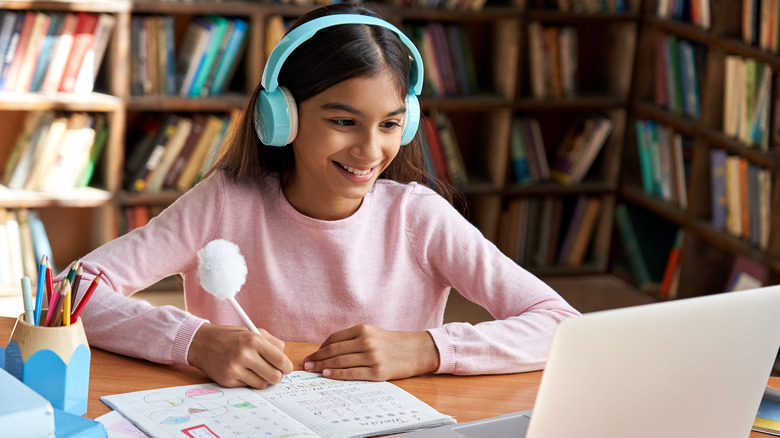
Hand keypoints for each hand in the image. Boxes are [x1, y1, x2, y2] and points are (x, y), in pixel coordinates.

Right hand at [188, 323, 293, 388]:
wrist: (201, 342)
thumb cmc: (230, 337)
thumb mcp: (252, 331)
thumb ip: (272, 343)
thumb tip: (285, 361)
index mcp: (254, 340)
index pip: (281, 360)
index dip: (287, 367)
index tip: (286, 368)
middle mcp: (245, 355)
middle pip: (275, 376)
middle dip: (277, 376)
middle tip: (273, 372)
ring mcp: (235, 369)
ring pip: (263, 384)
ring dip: (263, 379)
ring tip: (255, 370)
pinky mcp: (228, 381)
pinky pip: (248, 386)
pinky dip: (249, 381)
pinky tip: (242, 371)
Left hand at [302, 324, 439, 380]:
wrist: (416, 351)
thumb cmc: (393, 343)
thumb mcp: (373, 333)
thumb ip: (353, 339)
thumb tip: (329, 349)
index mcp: (363, 329)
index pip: (334, 339)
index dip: (320, 348)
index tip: (312, 354)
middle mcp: (366, 341)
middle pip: (334, 350)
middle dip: (316, 358)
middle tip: (306, 364)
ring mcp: (371, 357)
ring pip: (340, 362)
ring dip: (322, 366)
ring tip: (312, 370)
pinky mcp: (377, 371)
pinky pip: (351, 373)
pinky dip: (336, 374)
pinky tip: (327, 374)